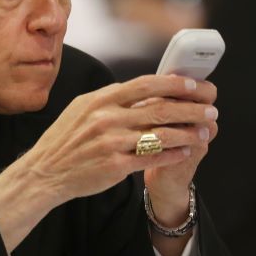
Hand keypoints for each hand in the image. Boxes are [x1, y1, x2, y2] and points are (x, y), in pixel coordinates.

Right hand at [0, 75, 214, 251]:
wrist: (45, 172)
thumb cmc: (64, 141)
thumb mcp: (81, 109)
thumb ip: (110, 99)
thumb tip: (139, 89)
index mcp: (100, 100)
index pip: (145, 84)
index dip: (174, 84)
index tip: (195, 86)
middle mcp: (106, 118)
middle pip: (159, 108)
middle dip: (191, 108)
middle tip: (210, 109)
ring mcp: (111, 142)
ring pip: (161, 134)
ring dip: (188, 132)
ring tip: (204, 131)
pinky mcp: (115, 166)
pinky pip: (152, 159)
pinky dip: (173, 154)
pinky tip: (186, 152)